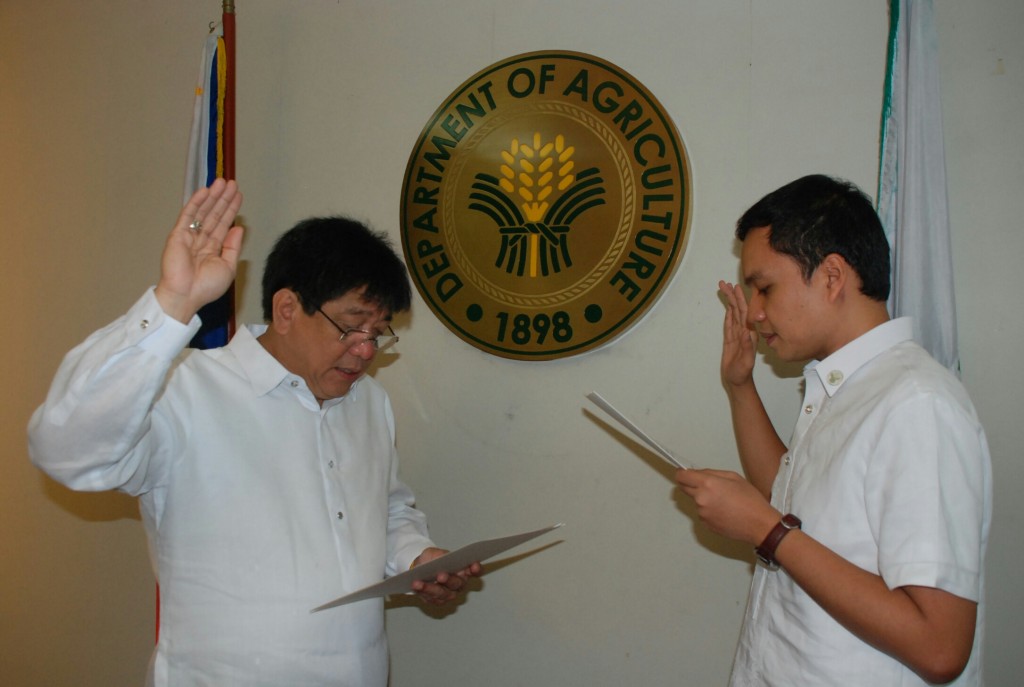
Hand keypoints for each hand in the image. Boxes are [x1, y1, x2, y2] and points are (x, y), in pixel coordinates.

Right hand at [155, 179, 243, 322]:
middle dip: (223, 199)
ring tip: (222, 182)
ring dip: (212, 196)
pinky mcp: (178, 234)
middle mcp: (201, 240)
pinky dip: (196, 202)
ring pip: (203, 211)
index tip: (238, 195)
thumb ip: (233, 246)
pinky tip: (205, 191)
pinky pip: (188, 215)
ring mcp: (189, 236)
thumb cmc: (206, 287)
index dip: (231, 209)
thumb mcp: (227, 266)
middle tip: (232, 183)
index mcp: (213, 248)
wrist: (187, 295)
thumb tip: (239, 228)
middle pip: (214, 214)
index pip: (224, 224)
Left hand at [409, 547, 482, 606]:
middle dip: (449, 580)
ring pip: (442, 594)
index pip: (475, 570)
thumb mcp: (435, 552)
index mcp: (464, 570)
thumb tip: (441, 560)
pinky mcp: (438, 600)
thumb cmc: (432, 560)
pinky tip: (416, 586)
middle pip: (457, 584)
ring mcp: (449, 594)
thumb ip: (440, 555)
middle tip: (441, 575)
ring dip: (430, 588)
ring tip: (418, 582)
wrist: (420, 568)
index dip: (476, 569)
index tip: (474, 566)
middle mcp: (459, 584)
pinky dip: (423, 592)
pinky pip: (431, 599)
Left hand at [675, 468, 778, 545]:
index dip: (681, 474)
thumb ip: (712, 473)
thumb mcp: (733, 477)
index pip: (682, 477)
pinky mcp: (706, 524)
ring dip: (703, 499)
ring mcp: (702, 513)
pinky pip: (703, 513)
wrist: (759, 524)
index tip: (683, 473)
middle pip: (684, 488)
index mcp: (708, 484)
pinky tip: (725, 511)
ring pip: (696, 501)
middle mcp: (701, 499)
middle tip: (708, 486)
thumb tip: (698, 473)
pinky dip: (710, 511)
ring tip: (724, 501)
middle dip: (692, 485)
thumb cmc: (750, 499)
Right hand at [718, 280, 757, 388]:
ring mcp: (737, 334)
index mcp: (749, 334)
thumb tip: (746, 331)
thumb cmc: (742, 373)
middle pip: (738, 309)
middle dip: (732, 296)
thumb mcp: (745, 362)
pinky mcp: (731, 339)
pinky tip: (727, 306)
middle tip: (724, 283)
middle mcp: (744, 331)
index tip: (736, 288)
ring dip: (729, 301)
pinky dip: (728, 313)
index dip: (741, 300)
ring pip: (733, 314)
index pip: (745, 313)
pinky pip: (729, 323)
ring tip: (723, 289)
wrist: (738, 381)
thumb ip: (747, 347)